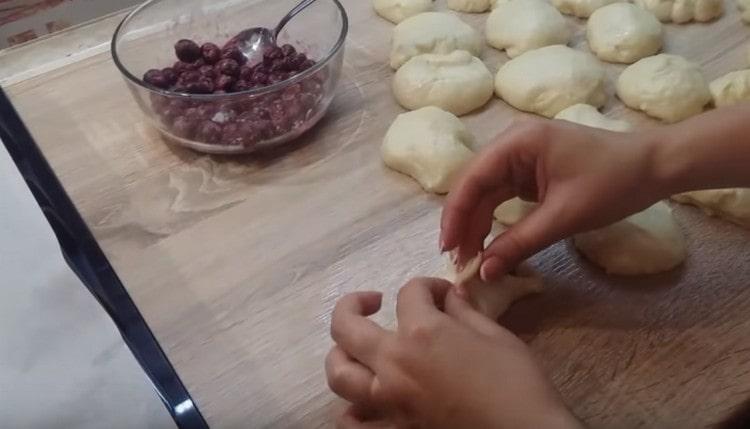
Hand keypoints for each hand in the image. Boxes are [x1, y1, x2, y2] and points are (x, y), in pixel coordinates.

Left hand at [325, 278, 580, 428]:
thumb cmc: (517, 384)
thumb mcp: (496, 337)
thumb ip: (465, 313)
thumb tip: (451, 296)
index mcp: (422, 332)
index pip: (409, 292)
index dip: (428, 286)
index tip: (444, 294)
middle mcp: (393, 363)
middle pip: (346, 325)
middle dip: (354, 303)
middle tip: (373, 301)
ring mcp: (387, 399)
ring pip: (337, 373)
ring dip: (341, 353)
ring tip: (358, 347)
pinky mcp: (393, 428)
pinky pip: (353, 422)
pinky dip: (351, 409)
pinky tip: (363, 401)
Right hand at [441, 117, 664, 280]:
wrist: (655, 168)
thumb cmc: (612, 184)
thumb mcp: (563, 218)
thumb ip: (519, 243)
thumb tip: (484, 272)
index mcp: (517, 142)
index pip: (472, 180)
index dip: (455, 216)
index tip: (447, 250)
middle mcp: (512, 143)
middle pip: (474, 186)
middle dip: (464, 224)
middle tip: (457, 261)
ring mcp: (521, 156)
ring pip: (486, 193)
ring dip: (477, 224)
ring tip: (470, 258)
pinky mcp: (530, 171)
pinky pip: (503, 196)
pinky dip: (495, 220)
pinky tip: (489, 243)